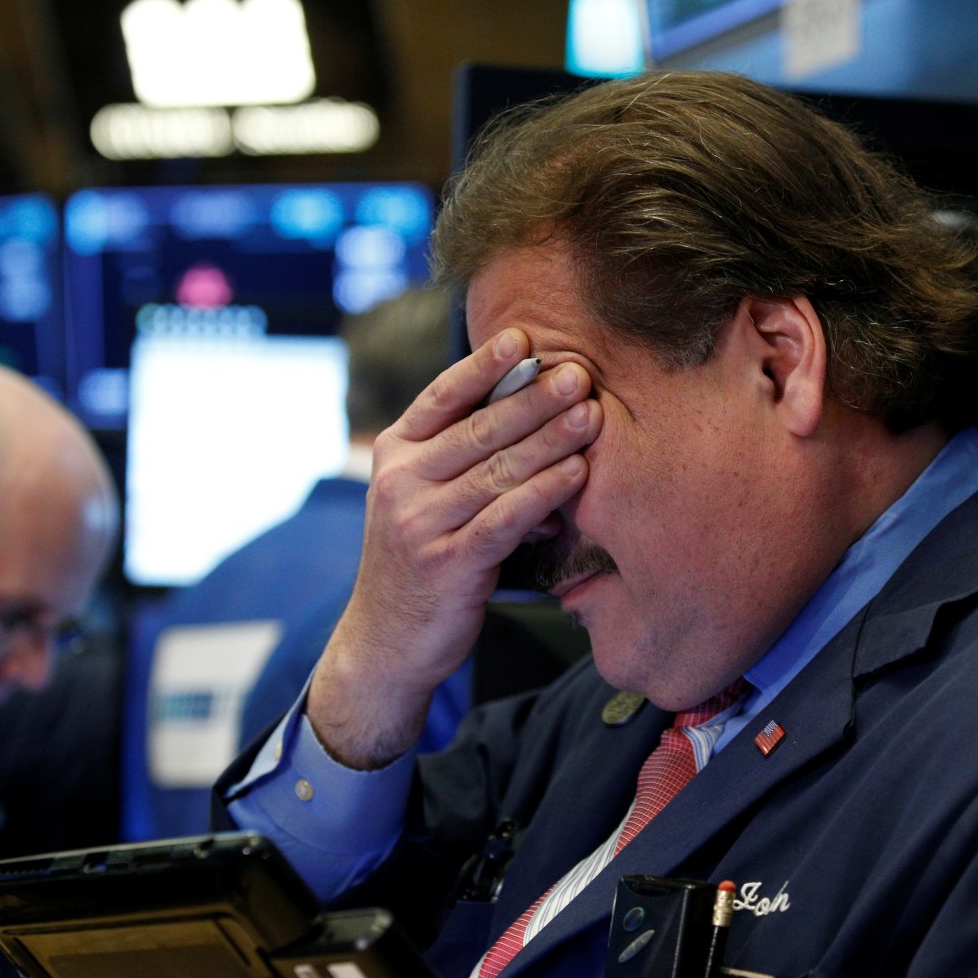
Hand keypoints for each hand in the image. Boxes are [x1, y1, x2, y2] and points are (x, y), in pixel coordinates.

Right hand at [309, 327, 601, 766]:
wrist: (387, 640)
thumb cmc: (422, 558)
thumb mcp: (425, 498)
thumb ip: (463, 458)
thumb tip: (536, 412)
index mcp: (395, 454)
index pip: (442, 397)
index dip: (483, 365)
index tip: (522, 336)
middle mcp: (400, 482)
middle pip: (478, 429)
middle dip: (533, 398)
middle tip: (578, 373)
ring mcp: (421, 523)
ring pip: (497, 470)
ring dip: (550, 439)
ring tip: (590, 413)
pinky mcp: (448, 563)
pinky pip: (506, 518)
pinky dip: (545, 492)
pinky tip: (577, 472)